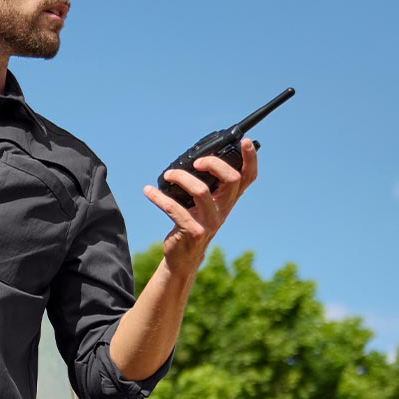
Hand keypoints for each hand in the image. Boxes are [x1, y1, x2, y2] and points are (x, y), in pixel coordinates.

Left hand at [142, 137, 257, 263]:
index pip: (248, 177)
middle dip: (214, 164)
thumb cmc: (192, 223)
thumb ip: (206, 185)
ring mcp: (210, 222)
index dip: (250, 159)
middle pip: (231, 179)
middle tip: (196, 162)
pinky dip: (159, 197)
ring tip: (168, 175)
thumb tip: (195, 158)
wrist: (183, 257)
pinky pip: (174, 208)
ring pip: (202, 191)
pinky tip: (148, 191)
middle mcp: (224, 210)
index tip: (244, 142)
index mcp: (228, 200)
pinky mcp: (193, 231)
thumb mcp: (204, 205)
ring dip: (182, 178)